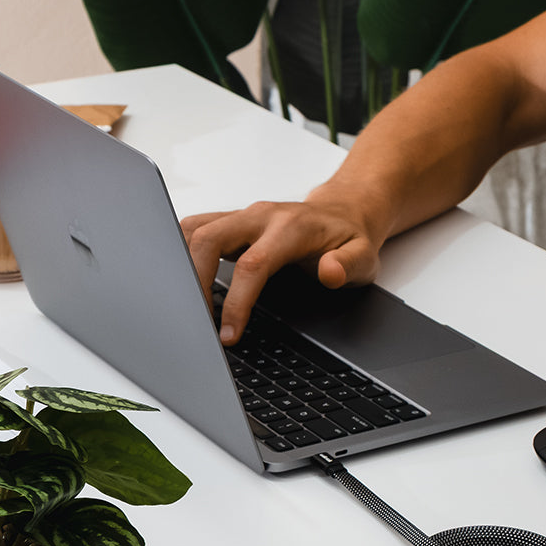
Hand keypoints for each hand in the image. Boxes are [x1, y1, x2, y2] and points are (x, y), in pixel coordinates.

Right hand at [180, 194, 382, 344]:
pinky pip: (194, 229)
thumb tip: (330, 272)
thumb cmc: (349, 238)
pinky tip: (185, 282)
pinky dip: (181, 252)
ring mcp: (242, 216)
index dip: (236, 302)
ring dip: (182, 265)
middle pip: (208, 239)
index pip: (252, 265)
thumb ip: (348, 265)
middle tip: (198, 322)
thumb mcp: (364, 255)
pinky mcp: (231, 221)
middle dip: (195, 281)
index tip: (228, 334)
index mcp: (290, 227)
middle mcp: (260, 216)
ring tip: (187, 306)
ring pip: (193, 230)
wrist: (344, 212)